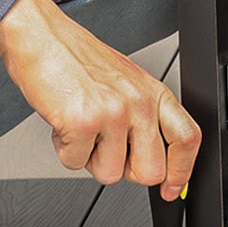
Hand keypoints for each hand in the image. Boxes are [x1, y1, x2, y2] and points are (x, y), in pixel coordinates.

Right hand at [0, 0, 200, 196]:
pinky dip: (65, 150)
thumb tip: (152, 161)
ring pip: (110, 174)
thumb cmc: (76, 59)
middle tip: (104, 148)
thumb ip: (142, 118)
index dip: (181, 172)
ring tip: (80, 126)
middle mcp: (138, 102)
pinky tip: (63, 122)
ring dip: (89, 158)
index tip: (171, 189)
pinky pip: (75, 163)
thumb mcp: (125, 83)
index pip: (186, 138)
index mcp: (153, 92)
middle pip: (150, 171)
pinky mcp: (83, 122)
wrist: (41, 37)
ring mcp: (113, 112)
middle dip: (124, 170)